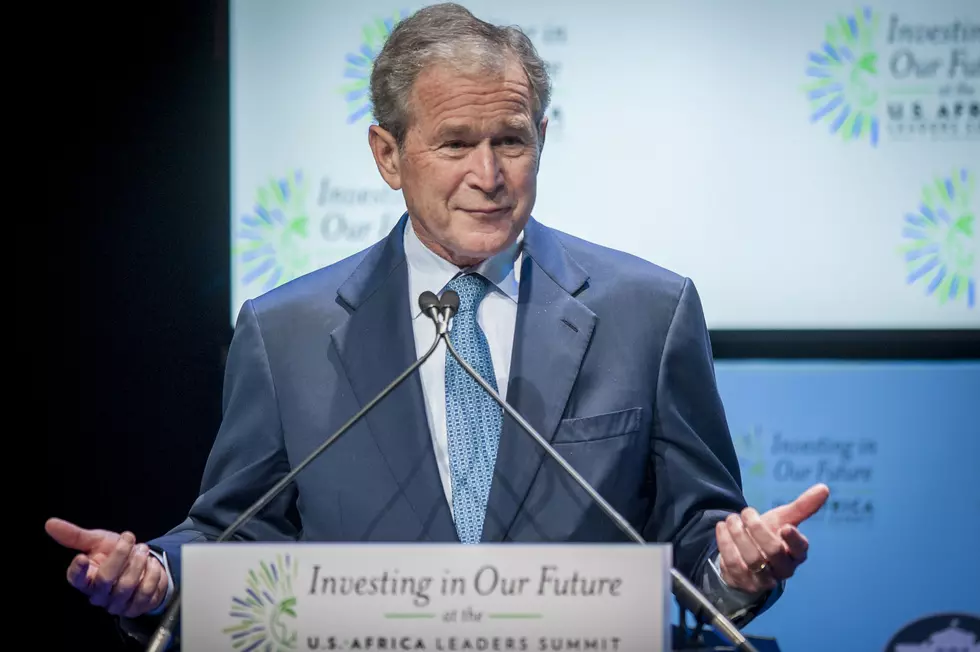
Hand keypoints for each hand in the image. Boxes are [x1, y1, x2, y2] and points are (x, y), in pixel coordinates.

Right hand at [45, 517, 167, 616]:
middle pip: (105, 578)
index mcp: (85, 579)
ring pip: (127, 585)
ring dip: (138, 562)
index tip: (82, 557)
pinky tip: (151, 565)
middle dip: (120, 554)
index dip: (77, 571)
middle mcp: (98, 595)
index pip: (76, 579)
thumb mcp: (97, 541)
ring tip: (142, 550)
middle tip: (130, 538)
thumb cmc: (115, 554)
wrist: (143, 565)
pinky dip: (153, 573)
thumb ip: (75, 535)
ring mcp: (117, 604)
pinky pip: (146, 591)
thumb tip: (50, 523)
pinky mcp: (136, 607)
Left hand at [715, 483, 829, 593]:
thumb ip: (802, 507)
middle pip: (773, 551)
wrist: (744, 554)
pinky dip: (725, 543)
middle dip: (757, 529)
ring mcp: (763, 579)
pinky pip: (733, 564)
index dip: (793, 540)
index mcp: (796, 554)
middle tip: (746, 512)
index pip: (800, 550)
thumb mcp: (783, 519)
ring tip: (731, 519)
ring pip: (752, 558)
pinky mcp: (744, 582)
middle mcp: (783, 570)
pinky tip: (722, 528)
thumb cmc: (769, 535)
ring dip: (739, 534)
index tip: (785, 527)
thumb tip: (824, 487)